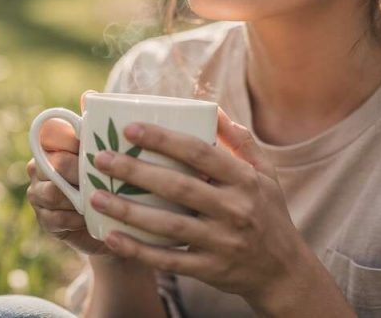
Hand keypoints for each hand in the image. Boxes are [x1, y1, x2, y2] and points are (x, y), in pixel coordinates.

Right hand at [26, 89, 111, 256]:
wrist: (114, 222)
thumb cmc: (111, 178)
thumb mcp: (108, 152)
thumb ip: (96, 125)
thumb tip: (88, 95)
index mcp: (52, 145)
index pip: (49, 134)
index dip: (70, 139)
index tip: (90, 146)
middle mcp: (39, 167)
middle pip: (54, 164)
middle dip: (79, 170)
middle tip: (103, 175)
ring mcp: (39, 194)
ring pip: (51, 192)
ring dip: (76, 197)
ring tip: (98, 199)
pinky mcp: (45, 220)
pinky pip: (55, 218)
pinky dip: (74, 219)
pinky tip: (89, 218)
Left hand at [86, 108, 311, 310]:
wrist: (284, 272)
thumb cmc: (269, 213)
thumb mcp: (265, 173)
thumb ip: (240, 140)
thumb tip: (213, 108)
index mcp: (245, 180)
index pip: (200, 153)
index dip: (164, 139)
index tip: (130, 129)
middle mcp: (235, 209)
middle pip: (178, 187)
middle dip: (136, 172)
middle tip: (102, 159)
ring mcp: (222, 242)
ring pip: (168, 225)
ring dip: (129, 211)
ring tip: (96, 197)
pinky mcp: (210, 269)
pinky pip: (168, 260)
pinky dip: (138, 250)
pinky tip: (112, 237)